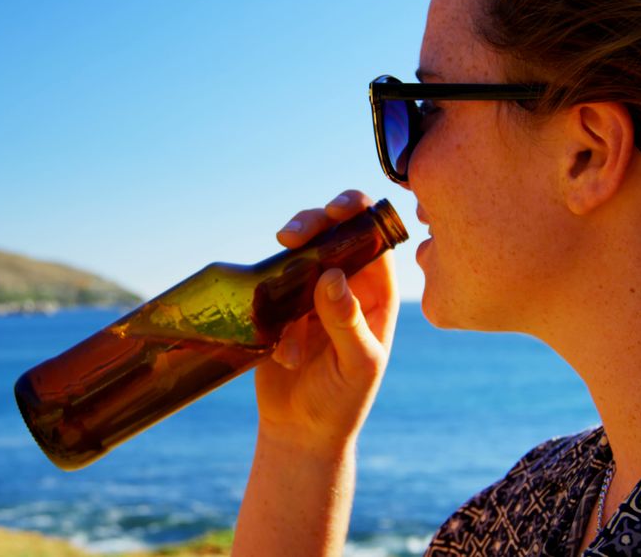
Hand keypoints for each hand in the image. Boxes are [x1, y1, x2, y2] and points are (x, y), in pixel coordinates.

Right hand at [253, 190, 400, 457]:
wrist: (300, 431)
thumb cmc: (341, 401)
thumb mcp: (356, 365)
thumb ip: (348, 322)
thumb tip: (332, 276)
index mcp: (376, 293)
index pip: (374, 239)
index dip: (358, 215)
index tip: (336, 209)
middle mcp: (345, 286)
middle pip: (333, 233)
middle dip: (313, 223)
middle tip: (290, 236)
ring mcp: (309, 293)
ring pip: (299, 251)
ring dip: (286, 254)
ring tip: (277, 276)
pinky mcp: (278, 305)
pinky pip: (268, 280)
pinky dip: (265, 292)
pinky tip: (277, 338)